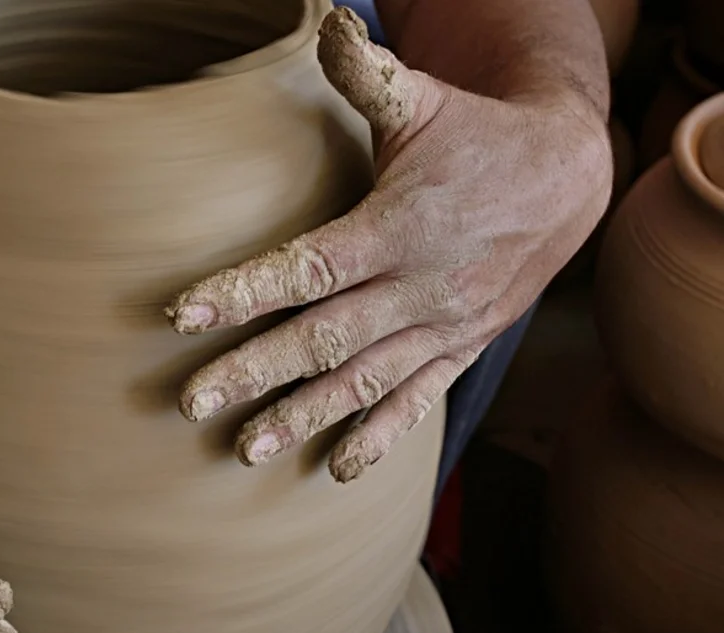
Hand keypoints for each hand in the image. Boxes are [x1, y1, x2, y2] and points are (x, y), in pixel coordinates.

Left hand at [166, 8, 611, 480]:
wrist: (568, 177)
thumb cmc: (476, 136)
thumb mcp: (424, 101)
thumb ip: (369, 76)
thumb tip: (327, 23)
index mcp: (398, 227)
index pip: (309, 267)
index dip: (244, 291)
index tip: (182, 314)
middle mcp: (420, 287)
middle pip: (325, 338)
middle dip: (256, 372)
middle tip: (191, 402)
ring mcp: (443, 326)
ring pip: (365, 381)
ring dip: (304, 417)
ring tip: (246, 450)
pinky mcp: (461, 349)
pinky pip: (417, 401)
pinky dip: (379, 436)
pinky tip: (336, 470)